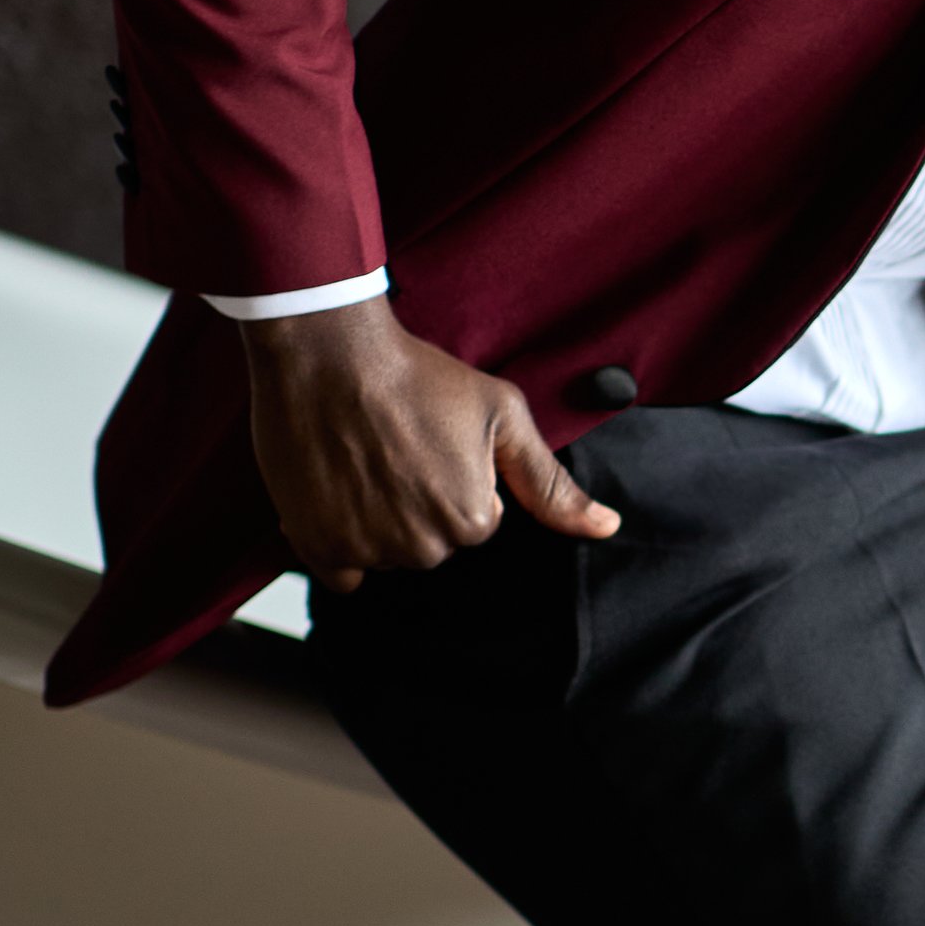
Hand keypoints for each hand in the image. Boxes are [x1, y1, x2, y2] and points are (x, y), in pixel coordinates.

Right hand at [237, 295, 619, 591]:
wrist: (329, 354)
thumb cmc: (419, 376)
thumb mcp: (503, 415)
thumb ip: (551, 483)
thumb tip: (608, 528)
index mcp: (473, 521)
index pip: (476, 519)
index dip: (457, 478)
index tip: (435, 441)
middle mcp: (422, 548)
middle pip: (432, 543)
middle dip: (420, 505)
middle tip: (399, 448)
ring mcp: (367, 550)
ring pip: (387, 553)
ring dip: (379, 521)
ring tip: (367, 460)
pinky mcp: (317, 545)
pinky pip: (342, 572)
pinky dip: (341, 541)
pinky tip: (341, 492)